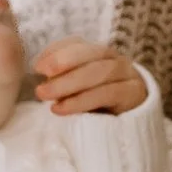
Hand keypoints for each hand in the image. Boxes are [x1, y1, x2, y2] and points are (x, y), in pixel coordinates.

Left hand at [32, 40, 150, 116]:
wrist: (131, 127)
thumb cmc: (96, 108)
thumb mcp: (75, 91)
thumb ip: (60, 79)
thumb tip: (38, 71)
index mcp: (96, 54)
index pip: (77, 44)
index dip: (56, 52)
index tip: (37, 67)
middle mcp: (114, 59)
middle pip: (90, 54)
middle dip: (63, 63)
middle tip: (40, 77)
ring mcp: (127, 74)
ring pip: (100, 71)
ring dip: (69, 83)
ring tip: (45, 95)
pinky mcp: (133, 93)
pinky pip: (108, 93)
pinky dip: (82, 100)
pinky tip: (61, 109)